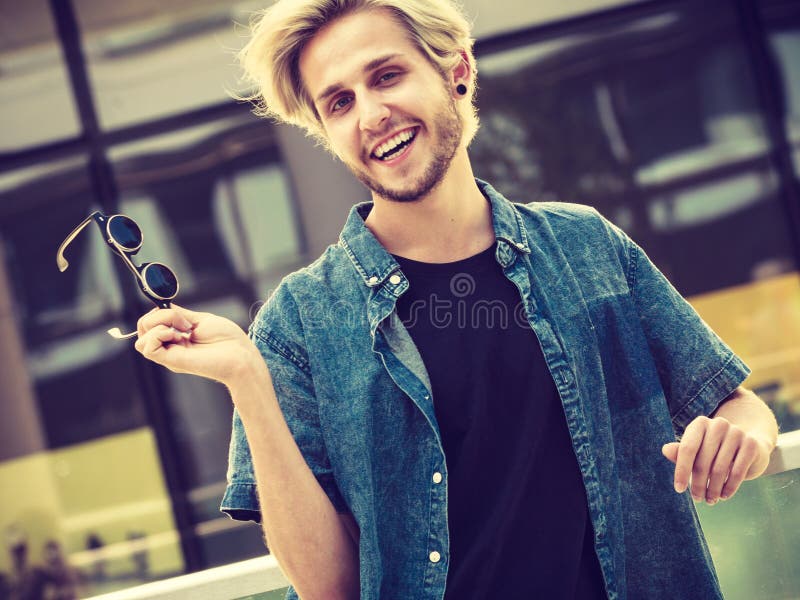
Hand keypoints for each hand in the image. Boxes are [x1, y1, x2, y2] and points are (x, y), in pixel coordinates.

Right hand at [134, 304, 262, 387]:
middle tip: (185, 323)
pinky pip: (146, 348)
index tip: (184, 316)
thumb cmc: (227, 339)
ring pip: (140, 339)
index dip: (160, 312)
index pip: (151, 323)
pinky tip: (178, 335)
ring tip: (182, 331)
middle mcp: (170, 347)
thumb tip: (161, 308)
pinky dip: (157, 335)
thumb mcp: (200, 319)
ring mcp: (170, 355)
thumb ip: (179, 315)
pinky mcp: (171, 361)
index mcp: (177, 337)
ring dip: (158, 326)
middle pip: (142, 328)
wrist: (240, 356)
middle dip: (159, 316)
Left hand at [661, 415, 772, 504]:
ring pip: (719, 469)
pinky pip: (737, 472)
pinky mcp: (751, 444)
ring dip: (713, 489)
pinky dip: (729, 487)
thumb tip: (665, 450)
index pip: (687, 449)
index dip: (682, 470)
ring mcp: (737, 432)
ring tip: (710, 500)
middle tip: (697, 499)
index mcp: (700, 423)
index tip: (679, 489)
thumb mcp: (698, 450)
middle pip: (703, 461)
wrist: (749, 445)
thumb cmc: (715, 450)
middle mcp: (718, 424)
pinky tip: (724, 495)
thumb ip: (681, 452)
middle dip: (698, 484)